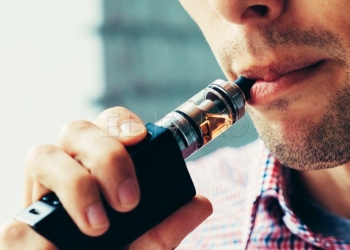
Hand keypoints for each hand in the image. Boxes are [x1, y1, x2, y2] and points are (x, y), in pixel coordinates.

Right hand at [0, 107, 211, 248]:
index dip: (120, 122)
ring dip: (75, 185)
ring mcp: (41, 194)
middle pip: (76, 129)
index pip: (107, 124)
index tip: (139, 139)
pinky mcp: (18, 228)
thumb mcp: (147, 245)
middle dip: (105, 155)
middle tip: (128, 200)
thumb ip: (168, 227)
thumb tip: (201, 204)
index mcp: (99, 166)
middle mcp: (69, 170)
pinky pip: (19, 222)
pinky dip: (42, 238)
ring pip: (41, 155)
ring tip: (98, 225)